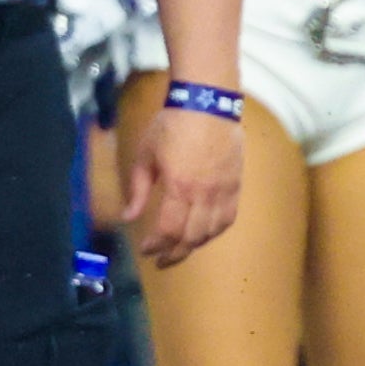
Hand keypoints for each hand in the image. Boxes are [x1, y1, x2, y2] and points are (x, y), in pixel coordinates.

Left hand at [124, 106, 241, 267]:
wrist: (207, 105)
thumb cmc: (171, 126)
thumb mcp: (145, 155)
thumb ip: (138, 190)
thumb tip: (128, 216)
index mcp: (178, 187)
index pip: (169, 230)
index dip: (156, 246)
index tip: (146, 251)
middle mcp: (204, 195)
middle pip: (192, 237)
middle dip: (175, 253)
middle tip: (162, 260)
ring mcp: (223, 191)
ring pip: (212, 232)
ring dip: (195, 245)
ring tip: (181, 248)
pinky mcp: (235, 186)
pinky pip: (228, 218)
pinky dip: (215, 231)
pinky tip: (205, 233)